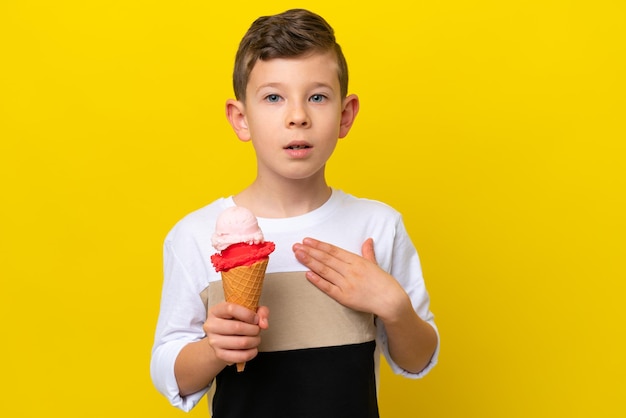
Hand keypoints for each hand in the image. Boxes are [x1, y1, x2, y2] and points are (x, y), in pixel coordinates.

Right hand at [203, 302, 268, 365]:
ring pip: (241, 343)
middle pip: (237, 327)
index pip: (231, 309)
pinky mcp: (219, 354)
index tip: (256, 319)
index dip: (248, 314)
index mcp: (216, 311)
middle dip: (254, 329)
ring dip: (255, 341)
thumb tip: (264, 324)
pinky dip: (252, 353)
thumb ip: (260, 312)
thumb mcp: (247, 310)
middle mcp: (211, 326)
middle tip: (257, 330)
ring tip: (256, 338)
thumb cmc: (236, 321)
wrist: (222, 337)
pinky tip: (253, 348)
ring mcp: (214, 341)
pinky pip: (241, 356)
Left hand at [292, 237, 406, 320]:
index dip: (319, 245)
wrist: (391, 301)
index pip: (334, 250)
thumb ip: (368, 252)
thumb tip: (368, 240)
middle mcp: (350, 271)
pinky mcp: (345, 297)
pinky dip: (317, 280)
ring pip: (325, 271)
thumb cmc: (384, 283)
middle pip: (326, 259)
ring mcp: (347, 284)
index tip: (307, 240)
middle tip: (296, 246)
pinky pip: (328, 288)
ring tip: (298, 255)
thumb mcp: (376, 264)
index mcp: (357, 261)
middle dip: (310, 251)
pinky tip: (307, 274)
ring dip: (310, 262)